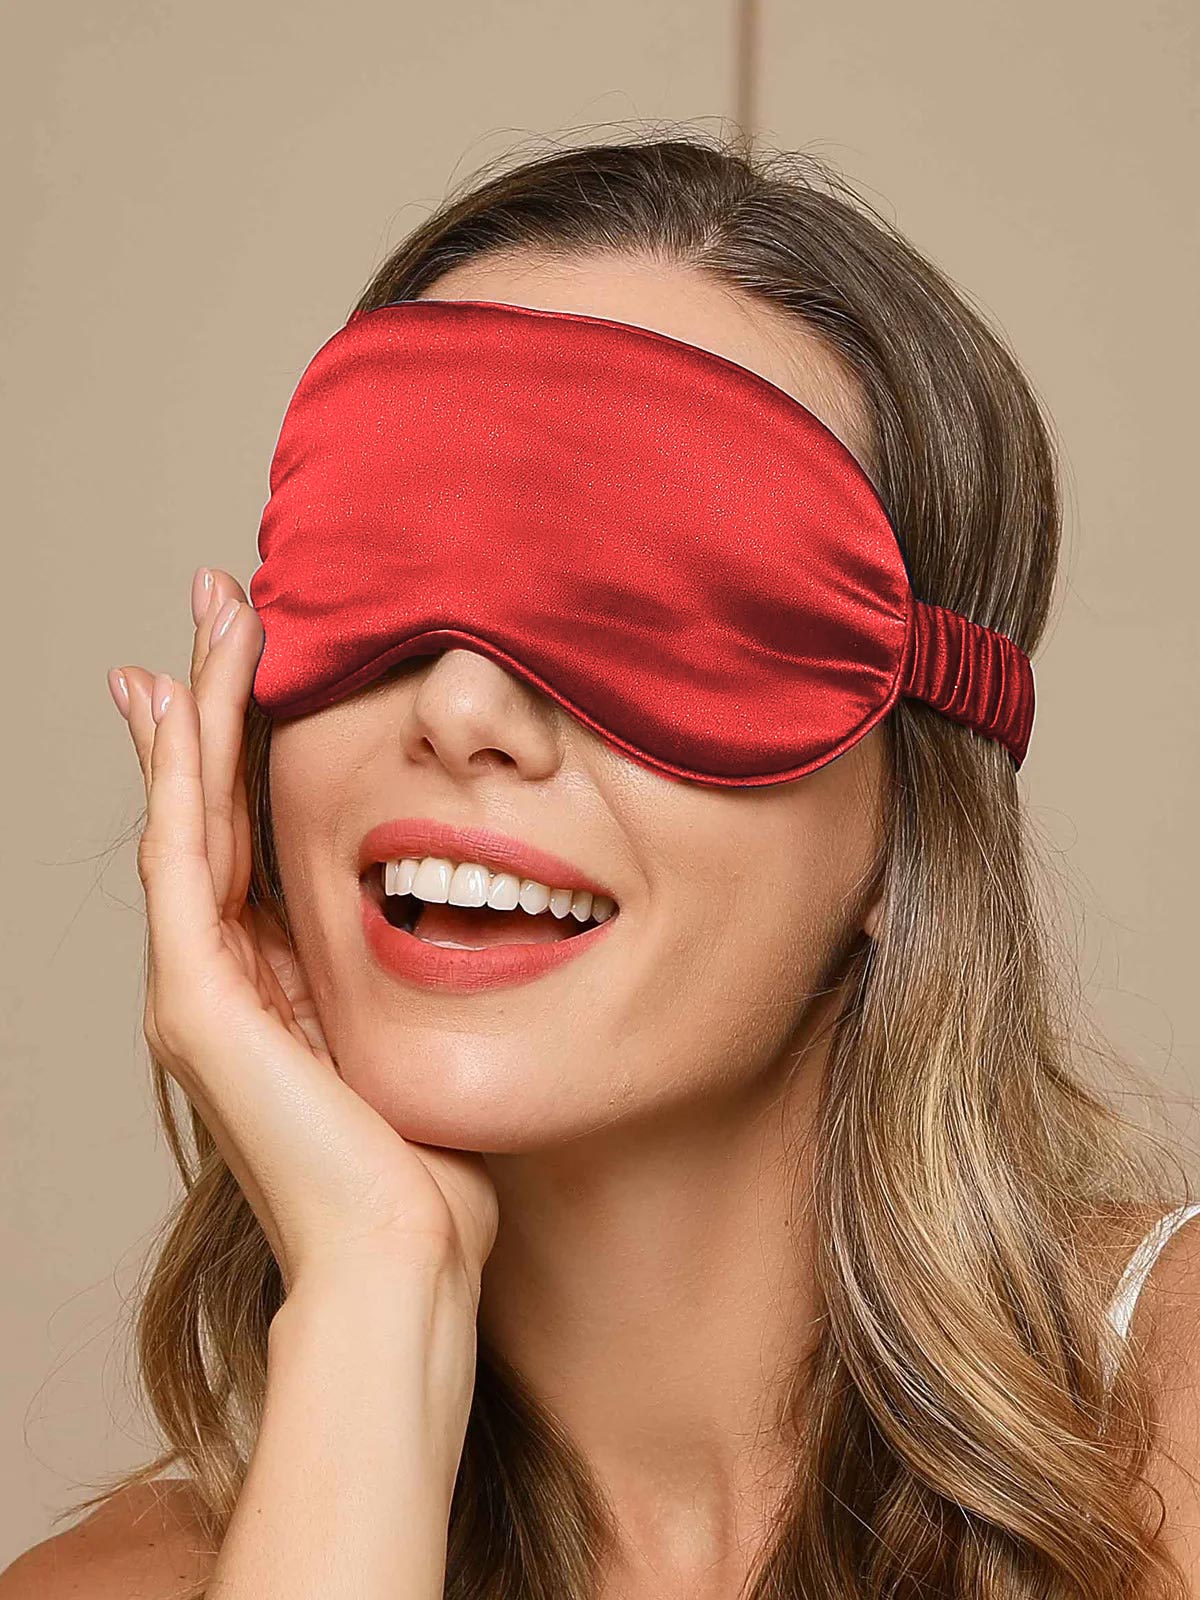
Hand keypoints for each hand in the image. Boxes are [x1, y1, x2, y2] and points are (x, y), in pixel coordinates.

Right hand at [107, 567, 499, 1305]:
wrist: (406, 1254)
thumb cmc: (427, 1164)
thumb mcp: (411, 1039)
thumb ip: (394, 977)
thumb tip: (436, 918)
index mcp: (272, 979)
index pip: (250, 830)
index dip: (249, 740)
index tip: (260, 656)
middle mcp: (220, 973)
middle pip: (209, 801)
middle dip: (213, 695)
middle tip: (217, 599)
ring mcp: (198, 986)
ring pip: (187, 809)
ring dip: (198, 704)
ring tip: (209, 612)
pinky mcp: (198, 1000)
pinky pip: (182, 858)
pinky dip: (179, 773)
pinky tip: (183, 698)